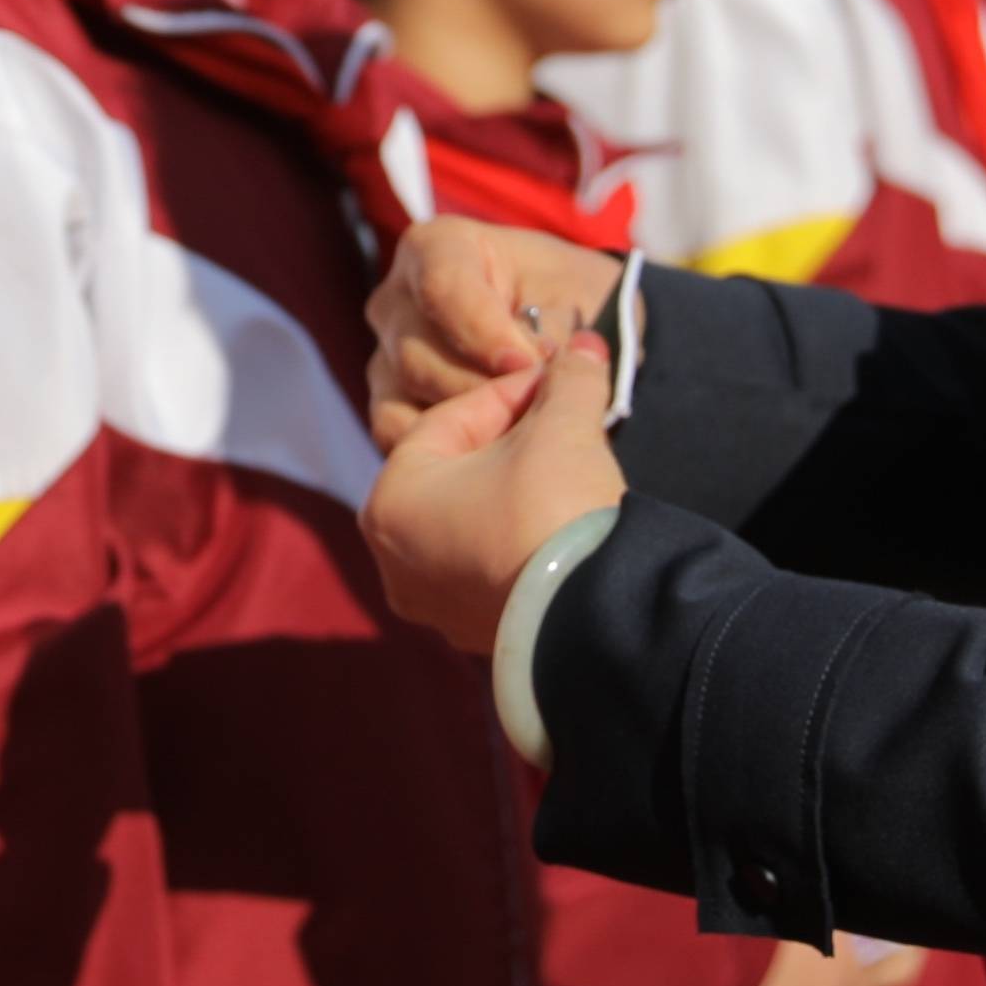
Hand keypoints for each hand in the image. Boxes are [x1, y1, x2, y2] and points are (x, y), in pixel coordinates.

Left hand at [364, 337, 624, 654]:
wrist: (595, 616)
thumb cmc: (554, 510)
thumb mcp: (564, 426)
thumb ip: (569, 380)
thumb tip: (584, 348)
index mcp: (390, 501)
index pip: (449, 420)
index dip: (509, 392)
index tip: (554, 380)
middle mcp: (395, 560)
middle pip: (457, 475)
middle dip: (511, 443)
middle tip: (560, 422)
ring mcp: (434, 606)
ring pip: (473, 525)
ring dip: (516, 493)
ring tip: (568, 471)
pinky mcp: (478, 636)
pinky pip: (493, 571)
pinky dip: (521, 543)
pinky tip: (564, 526)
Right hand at [369, 214, 617, 458]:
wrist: (564, 324)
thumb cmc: (570, 295)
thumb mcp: (579, 293)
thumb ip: (552, 328)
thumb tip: (533, 373)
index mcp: (440, 247)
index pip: (443, 288)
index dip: (485, 332)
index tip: (528, 365)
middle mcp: (397, 296)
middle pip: (420, 351)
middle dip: (484, 386)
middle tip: (540, 406)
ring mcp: (386, 351)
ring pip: (409, 394)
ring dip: (470, 419)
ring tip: (525, 426)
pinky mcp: (386, 401)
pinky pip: (395, 431)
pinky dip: (443, 448)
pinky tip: (492, 448)